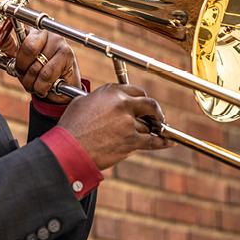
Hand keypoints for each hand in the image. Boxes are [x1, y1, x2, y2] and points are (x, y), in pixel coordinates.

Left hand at [0, 0, 80, 103]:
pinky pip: (45, 74)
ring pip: (35, 64)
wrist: (60, 90)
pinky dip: (40, 85)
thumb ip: (7, 45)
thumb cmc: (39, 71)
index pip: (17, 12)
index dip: (3, 0)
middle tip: (25, 73)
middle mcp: (46, 31)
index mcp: (33, 30)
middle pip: (27, 47)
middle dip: (22, 67)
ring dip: (31, 80)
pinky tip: (45, 85)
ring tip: (36, 81)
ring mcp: (58, 41)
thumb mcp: (19, 59)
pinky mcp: (67, 54)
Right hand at [57, 83, 173, 169]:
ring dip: (150, 129)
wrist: (69, 149)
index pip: (135, 90)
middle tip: (155, 116)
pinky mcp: (131, 140)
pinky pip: (153, 141)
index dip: (141, 98)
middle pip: (148, 104)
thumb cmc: (71, 128)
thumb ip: (100, 99)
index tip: (142, 105)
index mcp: (110, 92)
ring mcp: (128, 122)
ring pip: (148, 125)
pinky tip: (169, 141)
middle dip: (154, 111)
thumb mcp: (82, 103)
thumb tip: (107, 102)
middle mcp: (121, 103)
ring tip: (154, 132)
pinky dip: (162, 141)